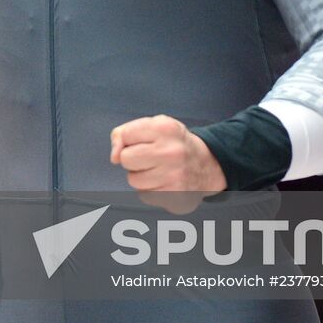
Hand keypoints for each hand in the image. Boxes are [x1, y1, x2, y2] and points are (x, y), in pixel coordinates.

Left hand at [110, 114, 226, 213]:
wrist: (208, 164)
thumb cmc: (173, 143)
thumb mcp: (153, 126)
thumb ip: (125, 133)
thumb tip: (114, 157)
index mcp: (165, 128)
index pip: (124, 136)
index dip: (129, 140)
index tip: (143, 142)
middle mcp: (172, 152)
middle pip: (126, 159)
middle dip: (133, 160)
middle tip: (150, 158)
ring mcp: (175, 176)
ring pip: (133, 181)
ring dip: (141, 177)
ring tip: (158, 170)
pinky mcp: (176, 197)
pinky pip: (145, 196)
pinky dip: (151, 191)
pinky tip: (165, 182)